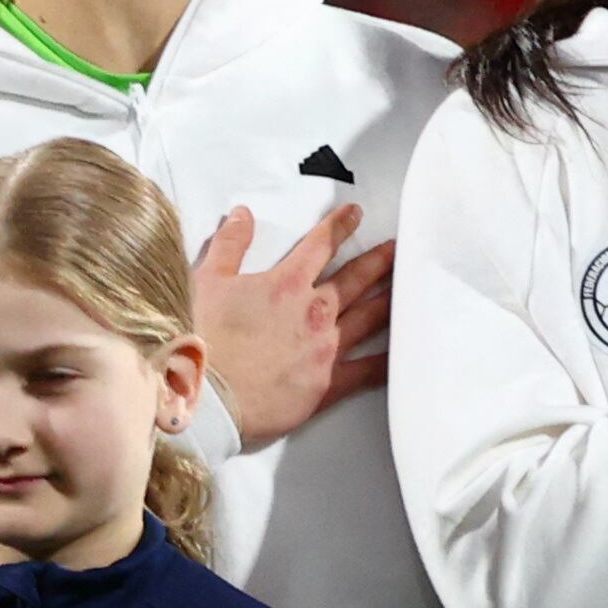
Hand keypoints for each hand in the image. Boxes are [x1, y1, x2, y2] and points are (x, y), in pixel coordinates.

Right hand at [189, 205, 390, 442]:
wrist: (202, 394)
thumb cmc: (199, 338)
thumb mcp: (206, 281)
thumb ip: (229, 245)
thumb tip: (242, 213)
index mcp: (286, 284)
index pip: (320, 246)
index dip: (339, 226)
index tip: (355, 213)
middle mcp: (314, 312)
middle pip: (356, 279)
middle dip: (378, 261)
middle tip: (398, 248)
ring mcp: (326, 347)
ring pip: (370, 317)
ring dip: (390, 299)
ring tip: (408, 288)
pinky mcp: (330, 383)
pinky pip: (370, 370)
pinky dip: (390, 360)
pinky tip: (407, 353)